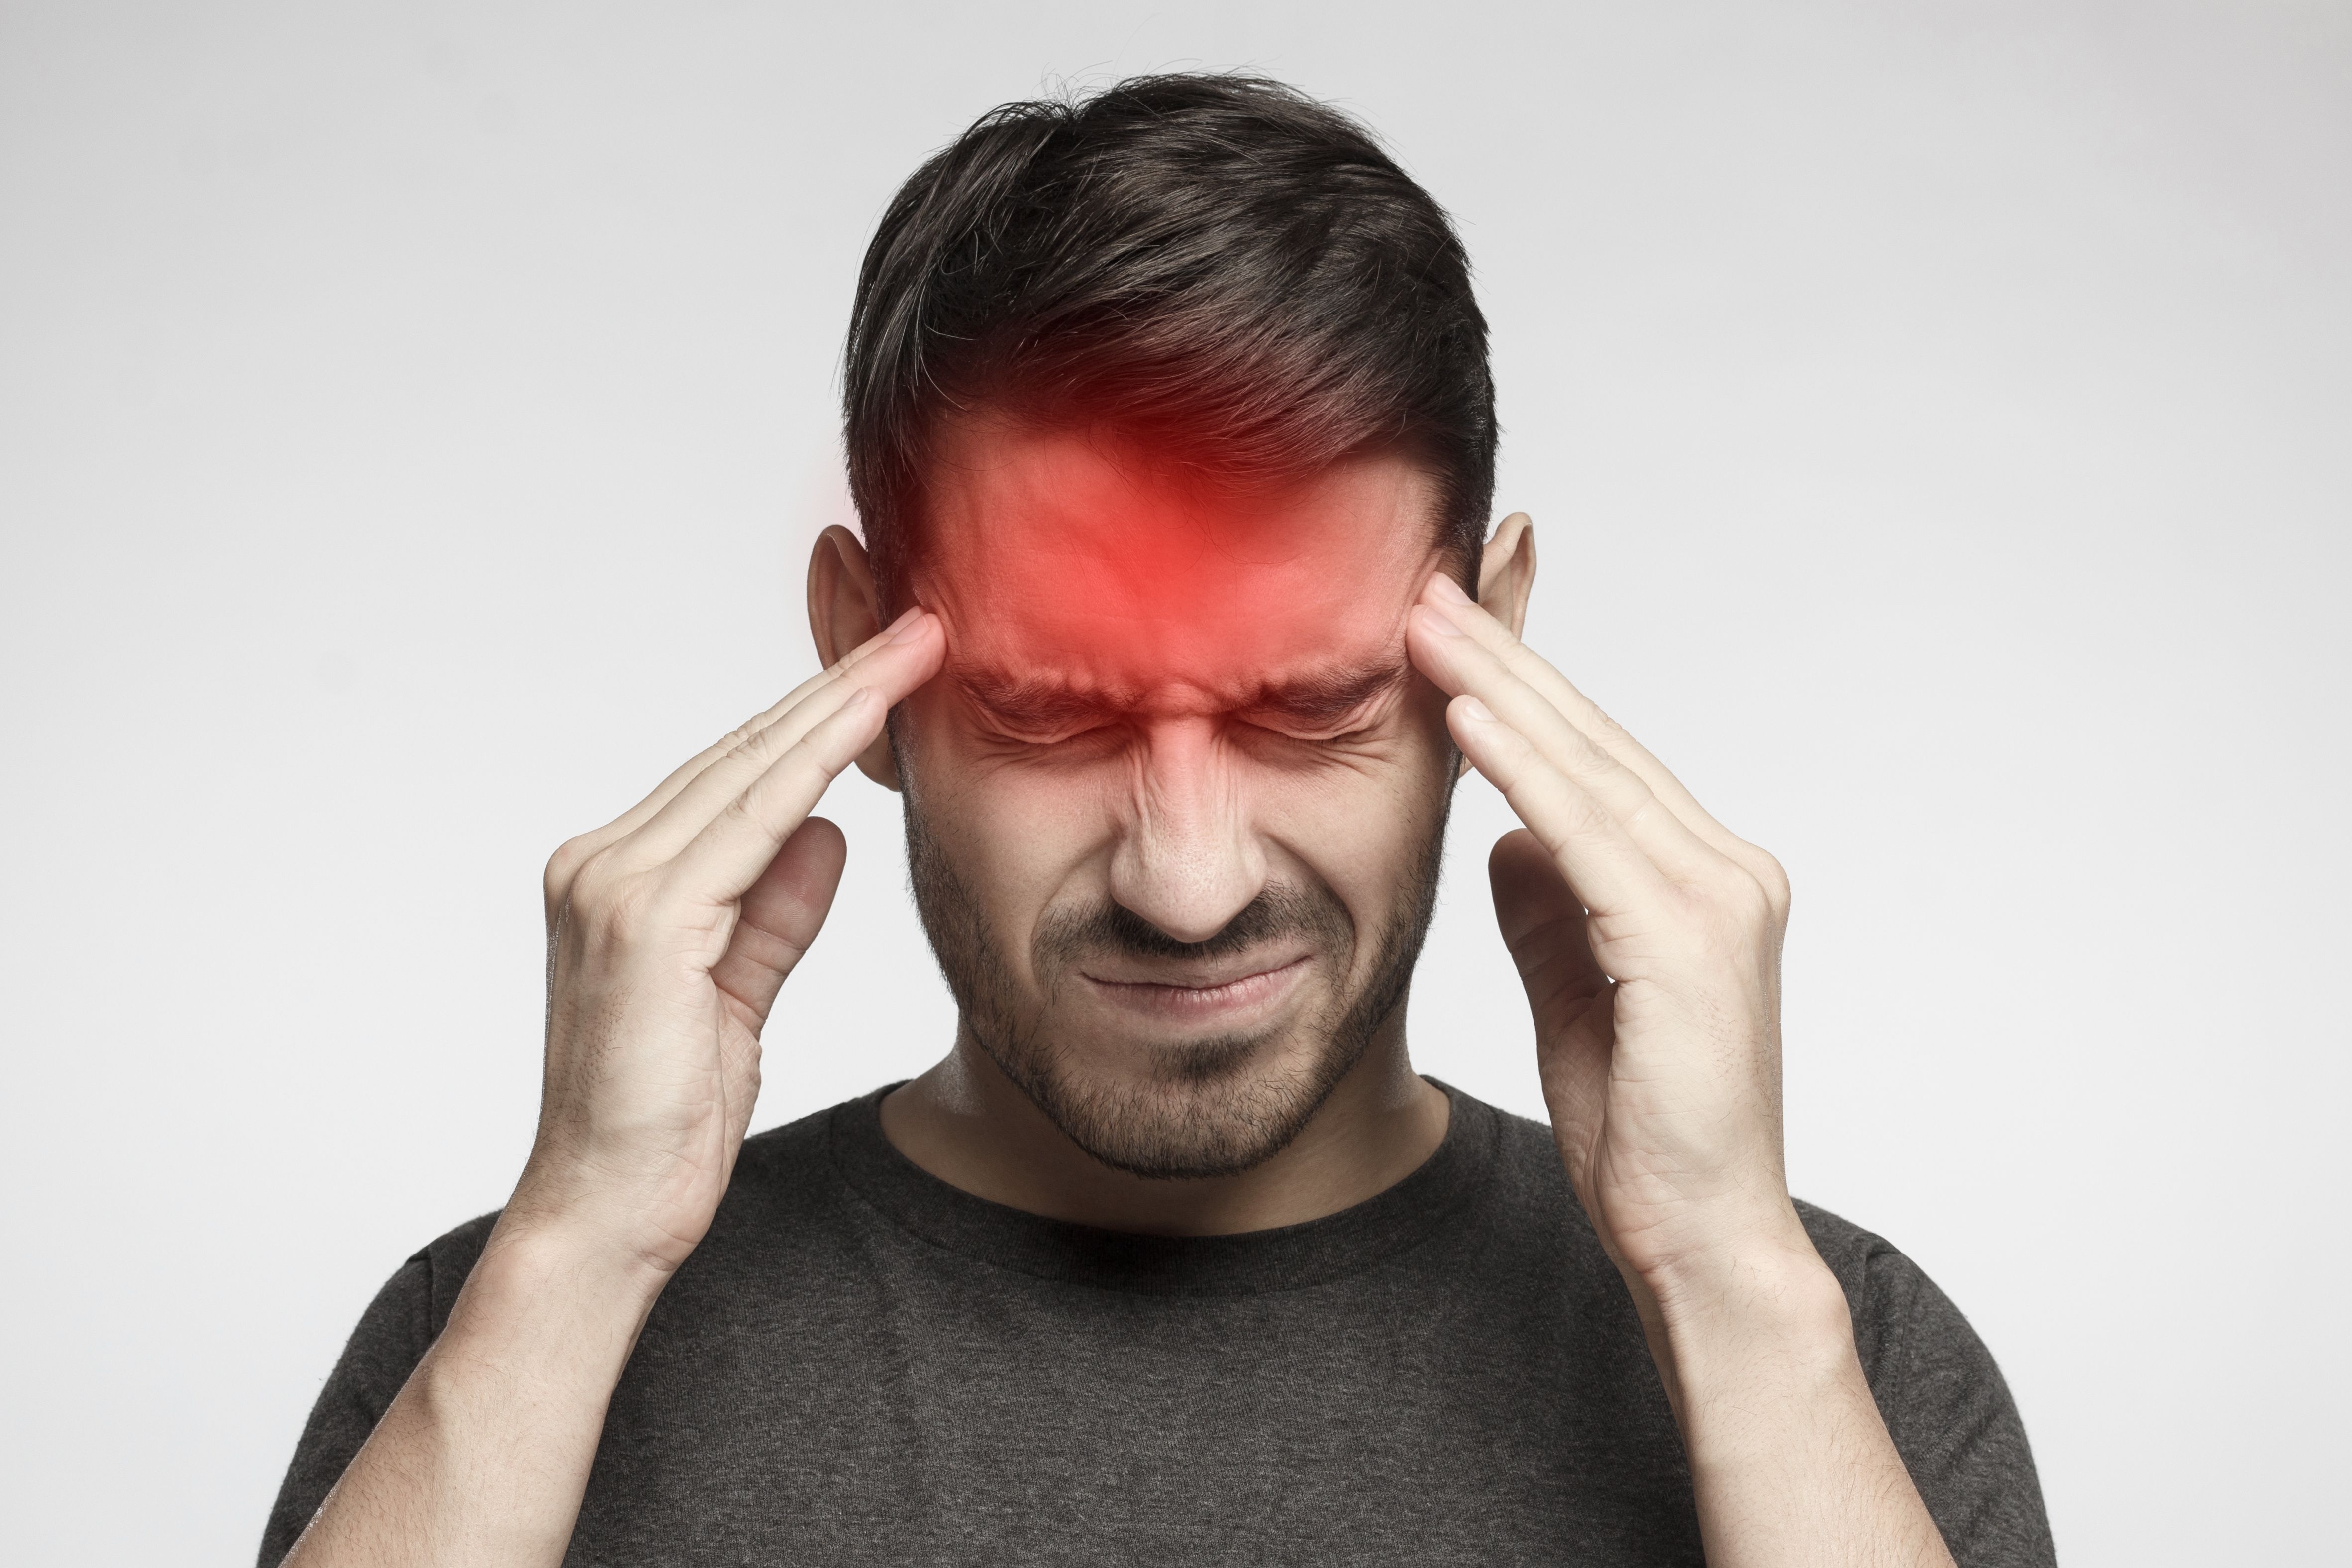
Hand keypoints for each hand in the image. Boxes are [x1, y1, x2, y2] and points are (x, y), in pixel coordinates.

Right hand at [513, 606, 942, 1276]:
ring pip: (749, 771)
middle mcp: (600, 863)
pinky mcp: (644, 923)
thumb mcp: (737, 995)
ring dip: (837, 705)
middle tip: (919, 625)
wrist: (610, 1211)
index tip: (890, 663)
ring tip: (913, 649)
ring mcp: (612, 886)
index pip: (733, 775)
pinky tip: (869, 726)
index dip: (815, 715)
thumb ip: (773, 913)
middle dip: (836, 685)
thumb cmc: (666, 1117)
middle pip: (742, 753)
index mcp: (616, 876)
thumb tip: (825, 834)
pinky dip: (812, 769)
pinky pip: (750, 826)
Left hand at [1404, 570, 1806, 1333]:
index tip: (1444, 628)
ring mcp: (1716, 901)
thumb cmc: (1643, 1122)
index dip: (1519, 688)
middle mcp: (1725, 871)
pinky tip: (1467, 716)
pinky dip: (1525, 771)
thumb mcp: (1574, 990)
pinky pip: (1587, 836)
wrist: (1699, 1231)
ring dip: (1500, 689)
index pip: (1595, 761)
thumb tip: (1509, 836)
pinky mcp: (1685, 942)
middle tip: (1424, 587)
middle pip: (1593, 744)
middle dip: (1502, 659)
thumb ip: (1550, 908)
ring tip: (1425, 624)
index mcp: (1703, 878)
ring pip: (1588, 771)